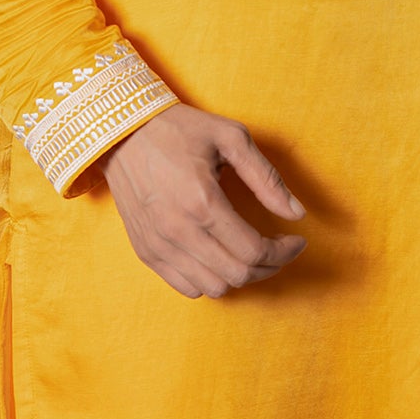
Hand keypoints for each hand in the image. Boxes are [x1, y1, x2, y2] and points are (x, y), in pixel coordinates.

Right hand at [101, 104, 306, 298]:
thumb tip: (296, 213)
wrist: (122, 132)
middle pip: (237, 275)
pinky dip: (210, 279)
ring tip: (249, 253)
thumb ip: (266, 177)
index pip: (254, 251)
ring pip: (213, 288)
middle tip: (279, 249)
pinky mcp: (146, 251)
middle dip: (268, 266)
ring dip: (239, 276)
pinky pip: (187, 287)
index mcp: (203, 201)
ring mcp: (159, 245)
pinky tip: (219, 255)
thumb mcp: (230, 137)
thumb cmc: (179, 129)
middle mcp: (179, 231)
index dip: (284, 252)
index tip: (297, 240)